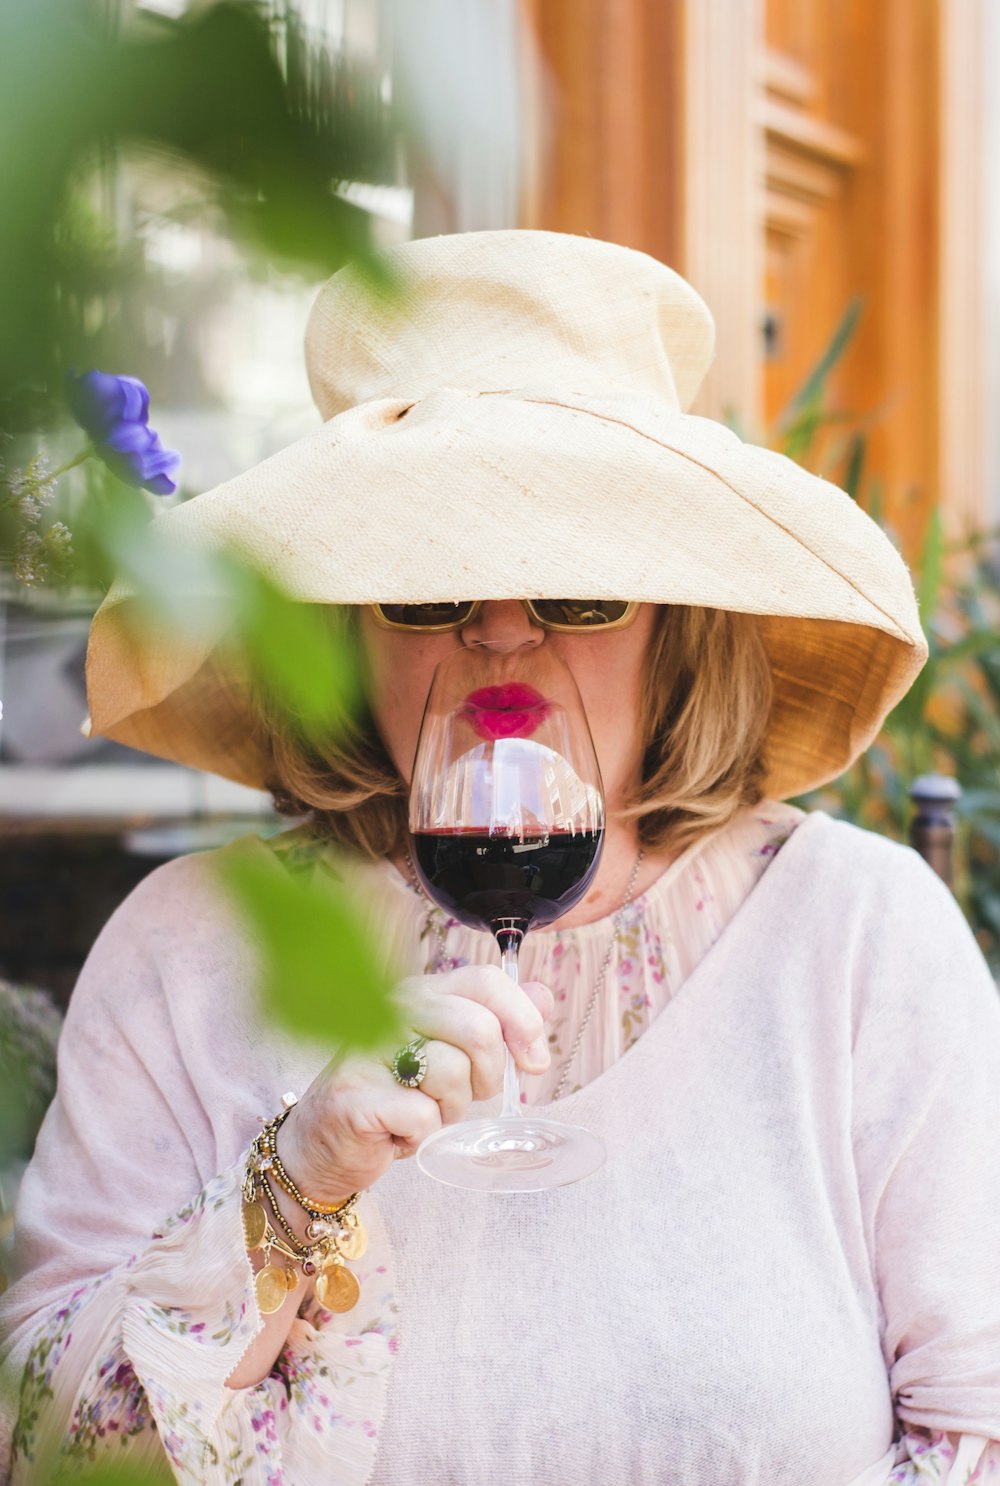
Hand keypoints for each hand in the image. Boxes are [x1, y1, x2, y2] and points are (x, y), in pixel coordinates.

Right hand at [277, 967, 553, 1200]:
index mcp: (420, 992)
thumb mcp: (453, 1054)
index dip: (523, 1019)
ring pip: (451, 1073)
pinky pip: (423, 1116)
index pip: (485, 981)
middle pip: (477, 1028)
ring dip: (450, 1109)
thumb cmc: (396, 1095)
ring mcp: (366, 1050)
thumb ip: (497, 1022)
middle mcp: (389, 1009)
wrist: (326, 1144)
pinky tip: (399, 1131)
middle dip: (487, 1076)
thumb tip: (544, 995)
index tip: (534, 1062)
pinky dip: (422, 1135)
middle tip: (463, 1097)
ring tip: (421, 1113)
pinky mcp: (352, 1096)